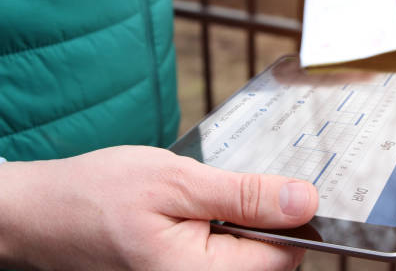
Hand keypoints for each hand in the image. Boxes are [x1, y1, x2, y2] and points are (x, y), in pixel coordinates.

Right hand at [0, 146, 317, 270]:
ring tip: (203, 200)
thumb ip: (245, 196)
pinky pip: (221, 259)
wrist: (42, 215)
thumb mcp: (176, 181)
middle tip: (223, 189)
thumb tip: (305, 201)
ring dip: (239, 224)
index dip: (287, 217)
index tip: (272, 187)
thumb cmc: (98, 195)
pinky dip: (221, 231)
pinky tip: (197, 214)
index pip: (284, 256)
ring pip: (246, 259)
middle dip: (260, 219)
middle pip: (268, 261)